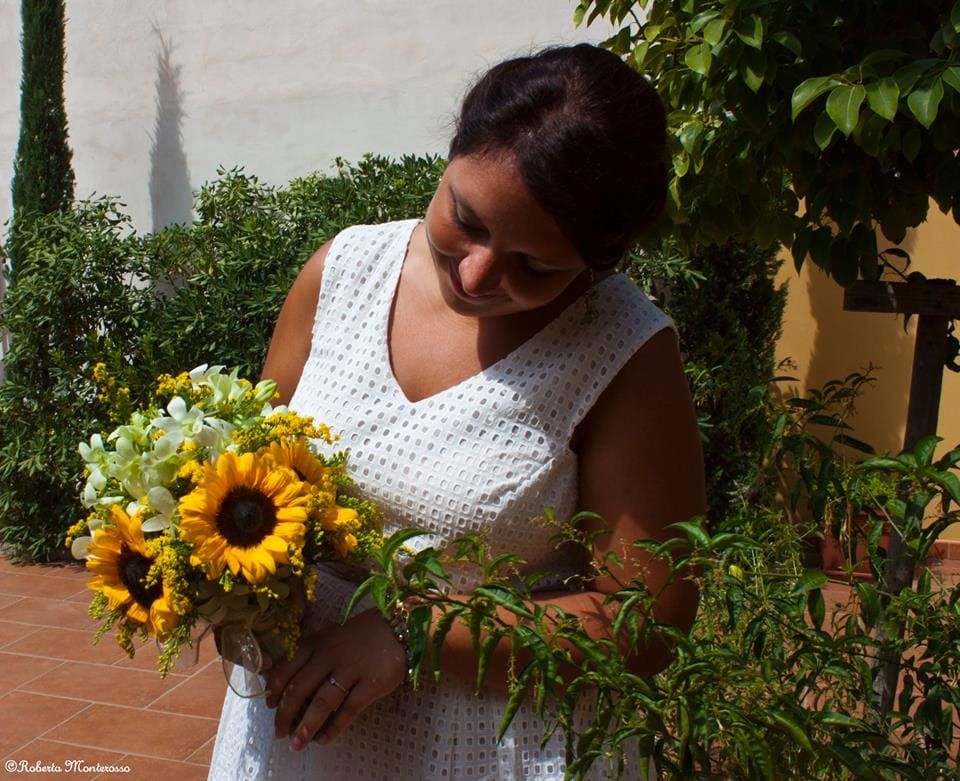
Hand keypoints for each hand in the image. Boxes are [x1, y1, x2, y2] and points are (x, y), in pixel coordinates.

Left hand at [263, 608, 406, 749]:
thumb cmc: (358, 636)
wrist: (397, 627)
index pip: (287, 668)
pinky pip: (349, 709)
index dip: (275, 690)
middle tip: (278, 733)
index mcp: (317, 643)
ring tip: (296, 744)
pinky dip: (334, 727)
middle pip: (300, 688)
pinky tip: (323, 740)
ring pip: (322, 702)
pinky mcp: (371, 683)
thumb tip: (284, 683)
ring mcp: (351, 669)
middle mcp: (330, 656)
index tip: (269, 707)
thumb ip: (309, 655)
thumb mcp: (329, 637)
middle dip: (285, 714)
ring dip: (306, 726)